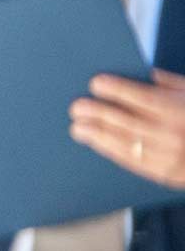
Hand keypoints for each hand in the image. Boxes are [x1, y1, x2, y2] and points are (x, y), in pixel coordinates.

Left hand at [71, 69, 184, 187]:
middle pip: (130, 122)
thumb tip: (141, 74)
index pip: (145, 98)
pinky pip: (134, 163)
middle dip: (100, 114)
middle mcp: (177, 136)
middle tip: (77, 107)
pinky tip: (97, 144)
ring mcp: (172, 159)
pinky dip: (112, 152)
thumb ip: (170, 85)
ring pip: (128, 145)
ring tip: (78, 128)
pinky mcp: (168, 176)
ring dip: (98, 136)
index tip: (96, 82)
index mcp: (184, 112)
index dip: (119, 90)